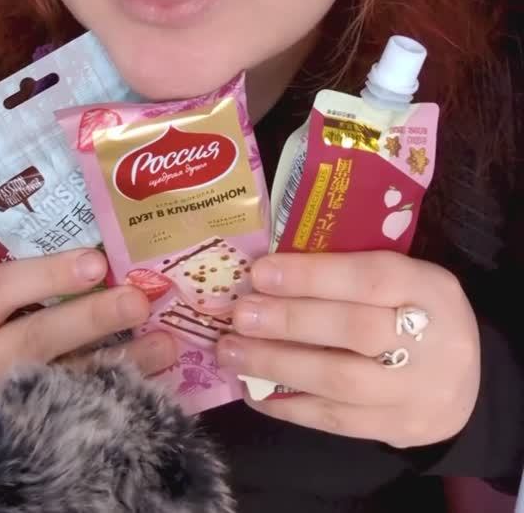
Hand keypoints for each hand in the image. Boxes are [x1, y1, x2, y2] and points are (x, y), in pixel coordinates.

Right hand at [0, 248, 175, 418]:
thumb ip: (23, 289)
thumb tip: (100, 257)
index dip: (48, 275)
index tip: (97, 262)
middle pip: (33, 341)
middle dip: (91, 318)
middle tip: (139, 301)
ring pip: (62, 386)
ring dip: (119, 361)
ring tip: (164, 344)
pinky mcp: (21, 445)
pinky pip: (74, 421)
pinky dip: (115, 399)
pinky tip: (149, 385)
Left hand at [217, 251, 479, 447]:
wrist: (467, 381)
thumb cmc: (417, 313)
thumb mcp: (404, 278)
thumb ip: (350, 270)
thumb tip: (271, 269)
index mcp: (431, 289)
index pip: (371, 278)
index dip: (313, 276)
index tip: (261, 272)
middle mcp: (432, 342)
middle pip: (355, 330)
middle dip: (288, 321)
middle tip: (239, 315)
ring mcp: (415, 392)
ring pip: (340, 381)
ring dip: (277, 365)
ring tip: (231, 352)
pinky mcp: (397, 430)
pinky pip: (335, 420)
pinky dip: (288, 406)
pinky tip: (253, 391)